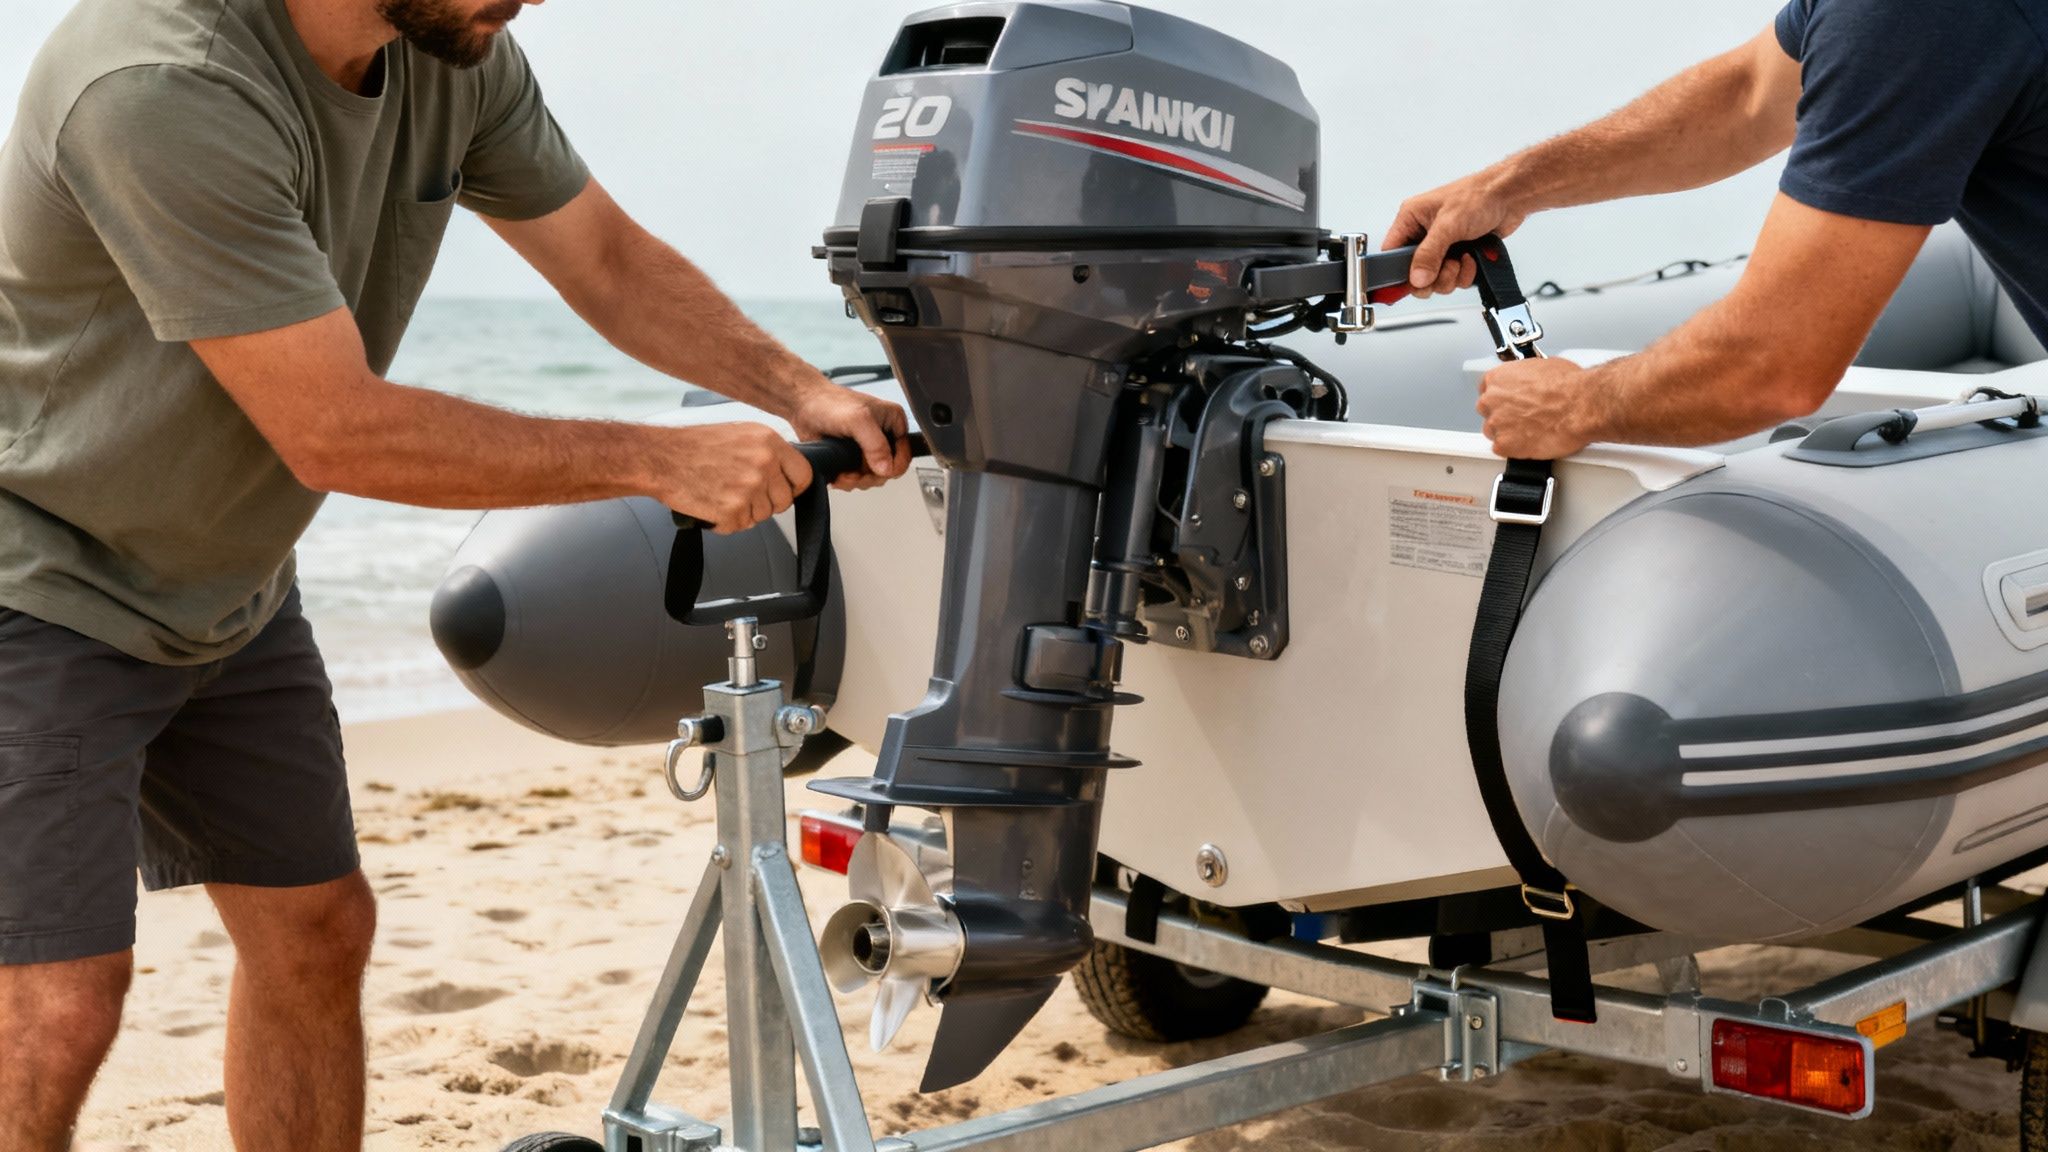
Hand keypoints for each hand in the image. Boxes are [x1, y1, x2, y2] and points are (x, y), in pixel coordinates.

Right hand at [657, 422, 811, 533]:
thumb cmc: (694, 446)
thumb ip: (767, 452)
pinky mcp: (733, 510)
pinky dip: (725, 522)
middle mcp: (764, 464)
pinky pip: (740, 526)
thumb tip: (785, 473)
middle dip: (765, 503)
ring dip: (744, 512)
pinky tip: (711, 504)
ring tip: (721, 494)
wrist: (660, 457)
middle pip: (783, 501)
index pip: (803, 475)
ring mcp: (749, 489)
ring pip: (762, 516)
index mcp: (769, 442)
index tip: (783, 491)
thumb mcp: (740, 434)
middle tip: (742, 494)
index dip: (793, 487)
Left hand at [788, 382, 913, 490]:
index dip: (891, 468)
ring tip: (844, 474)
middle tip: (855, 474)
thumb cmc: (828, 402)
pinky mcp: (851, 457)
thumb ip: (875, 444)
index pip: (904, 456)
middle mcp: (882, 435)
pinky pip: (857, 478)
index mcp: (893, 422)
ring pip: (872, 477)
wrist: (803, 405)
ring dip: (857, 481)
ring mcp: (866, 448)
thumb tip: (886, 468)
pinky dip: (847, 481)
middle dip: (870, 477)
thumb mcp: (857, 420)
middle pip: (888, 471)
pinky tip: (839, 475)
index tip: (875, 470)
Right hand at [1383, 168, 1527, 298]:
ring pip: (1434, 279)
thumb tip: (1416, 277)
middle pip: (1414, 273)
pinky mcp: (1457, 255)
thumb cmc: (1479, 196)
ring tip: (1463, 259)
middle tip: (1446, 267)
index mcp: (1411, 218)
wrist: (1510, 197)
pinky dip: (1464, 275)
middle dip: (1432, 277)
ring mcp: (1441, 246)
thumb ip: (1429, 253)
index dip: (1399, 271)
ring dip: (1451, 276)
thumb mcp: (1448, 224)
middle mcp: (1423, 234)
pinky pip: (1453, 278)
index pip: (1392, 253)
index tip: (1410, 282)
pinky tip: (1472, 258)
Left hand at [1476, 357, 1595, 459]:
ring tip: (1530, 430)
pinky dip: (1514, 449)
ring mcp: (1496, 423)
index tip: (1510, 402)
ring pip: (1494, 432)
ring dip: (1508, 432)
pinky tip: (1529, 442)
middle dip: (1503, 415)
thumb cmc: (1568, 386)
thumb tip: (1531, 381)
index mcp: (1498, 378)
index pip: (1486, 388)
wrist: (1579, 406)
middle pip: (1488, 411)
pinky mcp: (1504, 445)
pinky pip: (1502, 450)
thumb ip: (1526, 377)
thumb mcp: (1544, 366)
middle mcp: (1491, 399)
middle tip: (1524, 416)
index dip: (1501, 398)